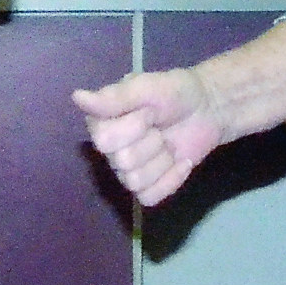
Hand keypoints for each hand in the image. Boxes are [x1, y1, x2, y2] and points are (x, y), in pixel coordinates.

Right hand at [72, 69, 224, 206]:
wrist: (208, 108)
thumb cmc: (175, 93)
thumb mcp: (147, 87)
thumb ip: (114, 97)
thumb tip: (77, 97)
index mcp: (101, 123)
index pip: (104, 140)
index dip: (133, 126)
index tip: (149, 111)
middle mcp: (110, 150)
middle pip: (122, 162)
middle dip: (151, 142)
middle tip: (160, 125)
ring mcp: (128, 171)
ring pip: (135, 182)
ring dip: (162, 160)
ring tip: (169, 142)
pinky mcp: (148, 187)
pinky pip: (150, 197)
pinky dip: (171, 179)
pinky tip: (180, 162)